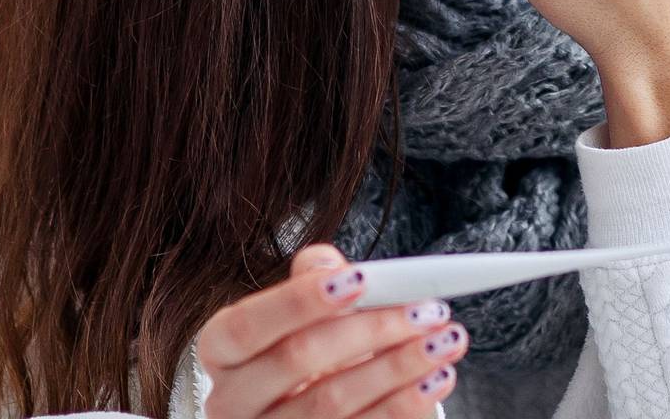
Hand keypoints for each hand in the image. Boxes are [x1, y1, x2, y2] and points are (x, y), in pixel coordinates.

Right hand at [196, 245, 464, 417]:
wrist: (314, 410)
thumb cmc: (310, 351)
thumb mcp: (305, 314)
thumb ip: (315, 280)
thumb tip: (327, 265)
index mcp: (223, 352)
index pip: (246, 326)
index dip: (299, 301)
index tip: (360, 279)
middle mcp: (232, 401)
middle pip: (297, 360)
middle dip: (370, 330)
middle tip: (428, 311)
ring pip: (331, 403)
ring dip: (399, 369)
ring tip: (447, 342)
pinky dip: (403, 407)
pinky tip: (436, 381)